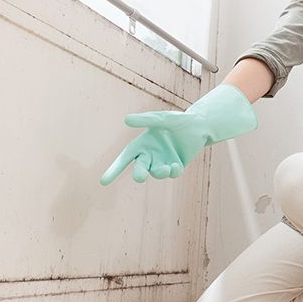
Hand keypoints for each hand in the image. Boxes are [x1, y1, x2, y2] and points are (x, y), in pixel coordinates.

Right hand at [100, 84, 256, 184]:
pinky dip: (173, 171)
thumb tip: (126, 120)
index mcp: (142, 144)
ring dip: (159, 173)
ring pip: (156, 173)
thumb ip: (145, 120)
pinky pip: (172, 173)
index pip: (125, 158)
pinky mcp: (176, 166)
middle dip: (138, 174)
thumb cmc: (177, 120)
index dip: (114, 169)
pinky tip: (176, 164)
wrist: (199, 125)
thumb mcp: (161, 119)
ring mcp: (163, 162)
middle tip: (140, 177)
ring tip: (166, 168)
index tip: (103, 182)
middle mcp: (150, 155)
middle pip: (140, 169)